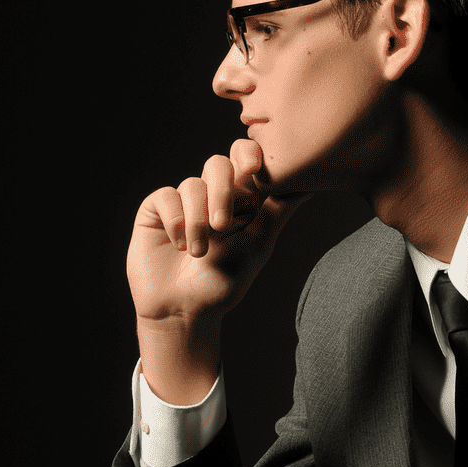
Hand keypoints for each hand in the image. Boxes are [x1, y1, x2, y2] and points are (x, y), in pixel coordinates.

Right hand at [126, 138, 308, 402]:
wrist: (184, 310)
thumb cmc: (225, 281)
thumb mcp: (258, 245)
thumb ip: (278, 211)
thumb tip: (310, 185)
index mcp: (240, 198)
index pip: (246, 158)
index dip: (248, 156)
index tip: (253, 170)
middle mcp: (212, 193)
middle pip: (218, 164)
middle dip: (223, 192)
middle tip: (223, 226)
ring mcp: (184, 200)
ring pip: (193, 185)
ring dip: (198, 220)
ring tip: (198, 253)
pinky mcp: (157, 209)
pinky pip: (166, 197)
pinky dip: (176, 221)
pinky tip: (179, 244)